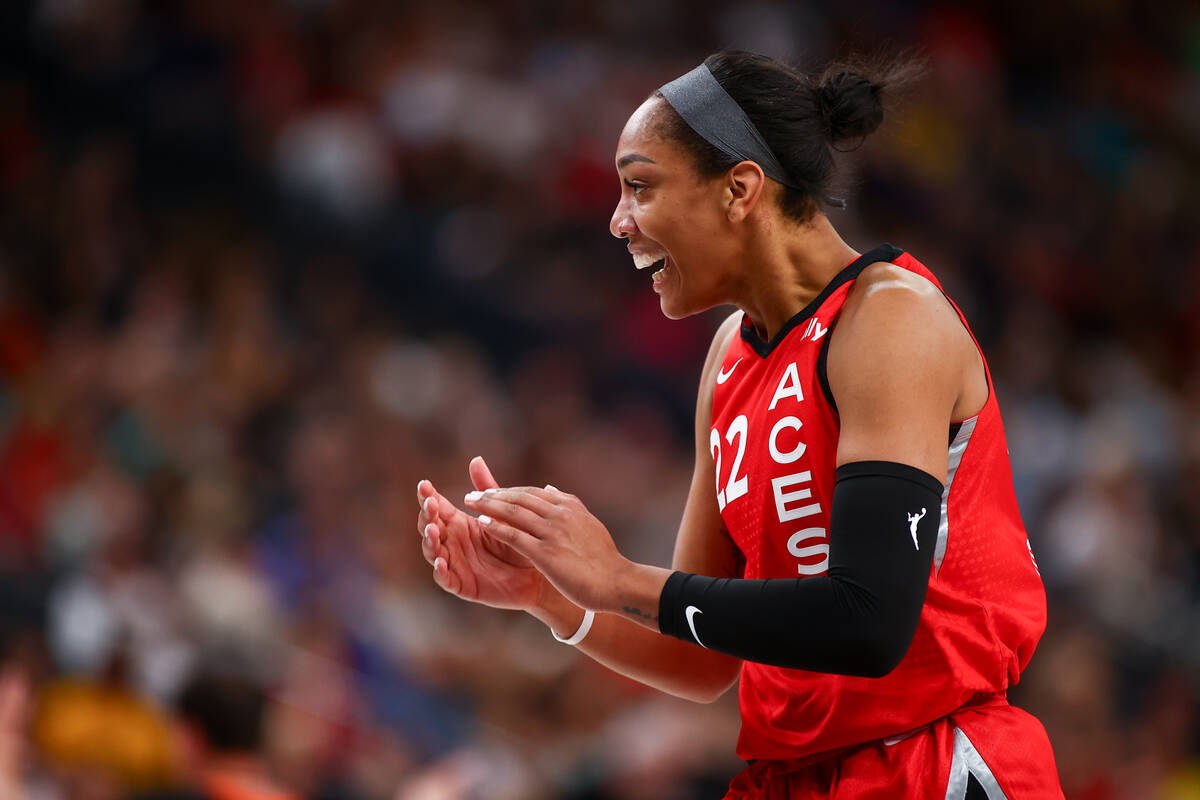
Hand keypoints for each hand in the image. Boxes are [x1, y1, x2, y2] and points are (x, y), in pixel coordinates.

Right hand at [417, 457, 545, 610]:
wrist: (537, 573)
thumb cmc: (519, 540)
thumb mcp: (502, 513)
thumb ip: (487, 489)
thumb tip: (476, 459)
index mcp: (459, 524)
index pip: (436, 508)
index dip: (428, 497)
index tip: (425, 484)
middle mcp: (452, 542)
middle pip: (429, 527)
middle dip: (427, 516)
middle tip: (431, 505)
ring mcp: (454, 563)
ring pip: (433, 552)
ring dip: (430, 541)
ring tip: (435, 530)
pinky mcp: (461, 585)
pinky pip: (445, 579)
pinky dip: (440, 571)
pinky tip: (441, 562)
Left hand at [462, 486, 640, 613]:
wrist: (617, 582)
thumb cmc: (603, 559)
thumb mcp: (588, 523)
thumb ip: (568, 505)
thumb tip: (550, 488)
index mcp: (570, 507)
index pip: (532, 493)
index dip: (509, 491)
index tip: (491, 492)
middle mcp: (560, 514)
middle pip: (519, 498)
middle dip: (493, 494)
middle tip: (472, 494)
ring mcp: (553, 533)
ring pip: (514, 512)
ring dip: (488, 505)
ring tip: (470, 502)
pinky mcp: (546, 554)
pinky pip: (515, 536)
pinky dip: (496, 527)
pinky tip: (481, 524)